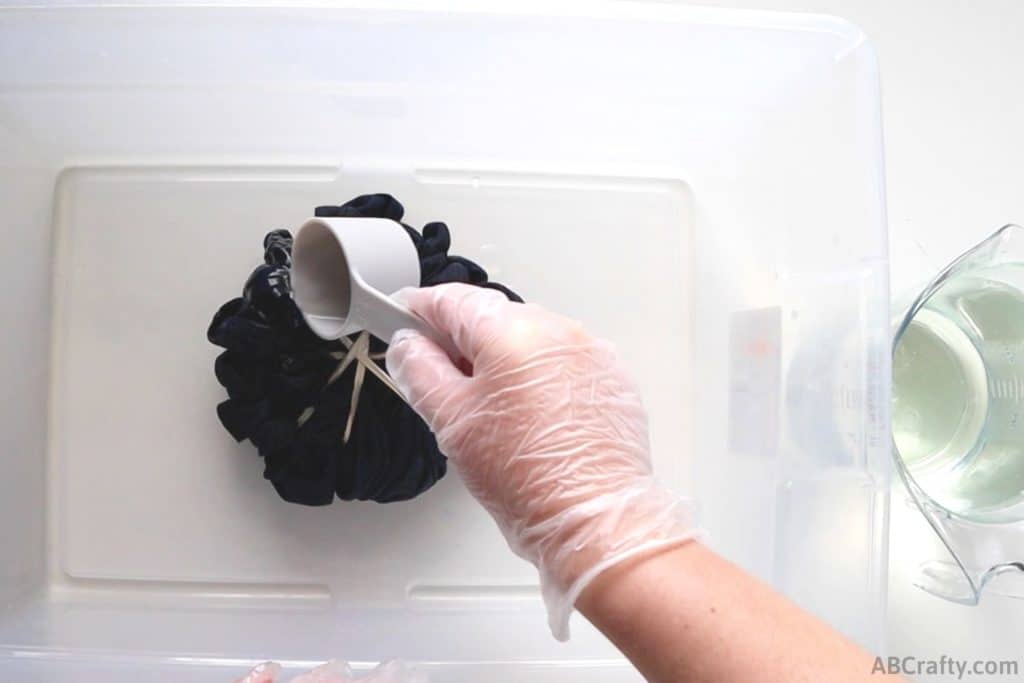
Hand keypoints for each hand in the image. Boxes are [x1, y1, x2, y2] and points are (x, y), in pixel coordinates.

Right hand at [386, 283, 696, 638]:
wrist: (593, 517)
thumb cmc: (526, 476)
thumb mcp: (451, 421)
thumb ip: (419, 370)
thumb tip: (407, 344)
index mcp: (511, 330)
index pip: (452, 299)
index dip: (419, 309)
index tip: (402, 318)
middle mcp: (556, 328)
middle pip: (493, 317)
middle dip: (463, 342)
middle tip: (443, 382)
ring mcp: (589, 350)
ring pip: (529, 340)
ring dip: (504, 361)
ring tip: (493, 413)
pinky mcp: (611, 376)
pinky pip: (562, 362)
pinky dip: (541, 377)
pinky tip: (532, 418)